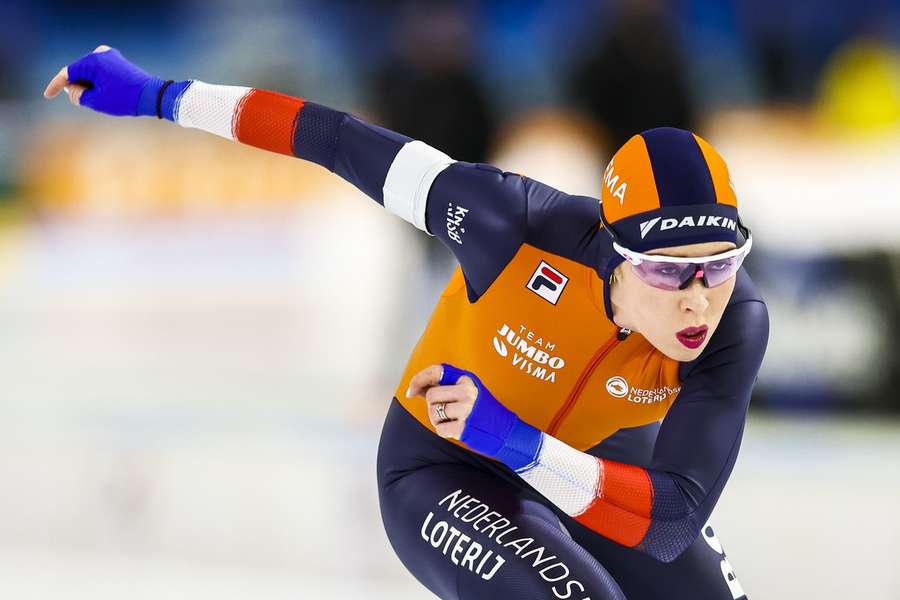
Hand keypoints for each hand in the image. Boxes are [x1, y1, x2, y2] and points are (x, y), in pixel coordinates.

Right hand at [43, 45, 162, 116]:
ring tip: (105, 98)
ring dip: (90, 86)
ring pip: (89, 73)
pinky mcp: (116, 60)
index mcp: (92, 61)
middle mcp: (99, 53)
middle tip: (90, 102)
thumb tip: (73, 88)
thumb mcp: (96, 101)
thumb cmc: (125, 99)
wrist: (153, 95)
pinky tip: (108, 93)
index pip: (67, 73)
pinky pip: (99, 72)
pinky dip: (98, 82)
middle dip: (78, 88)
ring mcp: (109, 55)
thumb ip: (78, 95)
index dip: (56, 86)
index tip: (47, 95)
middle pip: (78, 73)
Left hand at [407, 364, 477, 438]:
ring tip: (453, 420)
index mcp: (467, 379)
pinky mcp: (464, 428)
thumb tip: (415, 388)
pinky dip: (444, 431)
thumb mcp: (466, 391)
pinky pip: (439, 429)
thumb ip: (443, 386)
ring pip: (433, 412)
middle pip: (431, 396)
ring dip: (438, 420)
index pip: (436, 371)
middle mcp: (467, 391)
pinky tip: (457, 429)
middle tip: (447, 412)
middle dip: (433, 406)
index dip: (418, 379)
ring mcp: (466, 409)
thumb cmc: (482, 411)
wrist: (505, 431)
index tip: (411, 391)